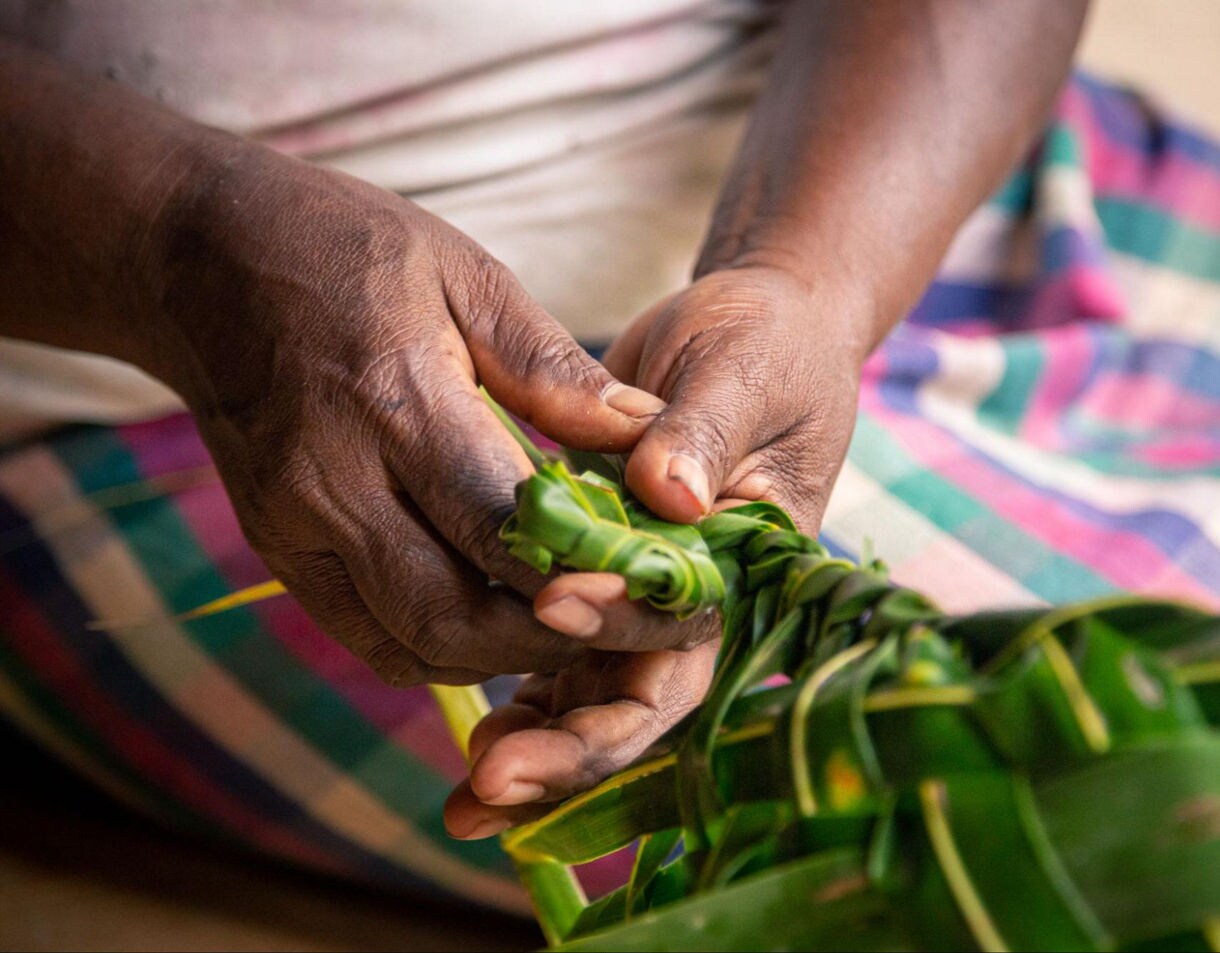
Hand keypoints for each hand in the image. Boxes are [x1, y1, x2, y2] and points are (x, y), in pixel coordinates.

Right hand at [138, 142, 691, 684]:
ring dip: (504, 656)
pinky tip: (495, 622)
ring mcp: (294, 531)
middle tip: (632, 626)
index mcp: (396, 403)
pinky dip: (443, 649)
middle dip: (555, 639)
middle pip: (457, 615)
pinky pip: (369, 638)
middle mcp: (334, 485)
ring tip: (576, 628)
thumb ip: (553, 367)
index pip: (504, 527)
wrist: (201, 262)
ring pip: (414, 644)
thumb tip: (648, 434)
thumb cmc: (348, 252)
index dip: (588, 575)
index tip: (662, 591)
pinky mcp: (277, 553)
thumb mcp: (465, 274)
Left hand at [446, 264, 868, 829]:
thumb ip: (705, 434)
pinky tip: (473, 738)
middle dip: (571, 750)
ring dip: (536, 747)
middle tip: (491, 782)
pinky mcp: (602, 582)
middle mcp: (696, 605)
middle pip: (639, 699)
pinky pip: (561, 658)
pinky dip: (522, 699)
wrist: (751, 333)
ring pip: (593, 695)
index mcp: (744, 567)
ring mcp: (645, 601)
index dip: (623, 635)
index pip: (690, 634)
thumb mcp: (744, 377)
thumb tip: (671, 494)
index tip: (552, 609)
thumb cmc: (767, 348)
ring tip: (467, 796)